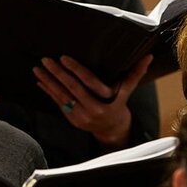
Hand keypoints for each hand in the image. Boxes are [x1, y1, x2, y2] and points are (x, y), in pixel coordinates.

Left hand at [33, 55, 151, 148]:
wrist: (111, 129)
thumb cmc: (119, 105)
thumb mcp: (127, 91)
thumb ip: (135, 73)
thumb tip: (148, 57)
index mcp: (106, 100)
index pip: (88, 82)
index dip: (76, 70)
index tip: (64, 58)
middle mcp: (92, 110)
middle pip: (72, 89)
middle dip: (57, 73)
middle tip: (46, 60)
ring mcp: (80, 116)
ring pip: (61, 96)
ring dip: (48, 82)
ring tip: (38, 68)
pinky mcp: (72, 120)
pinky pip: (58, 104)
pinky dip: (48, 92)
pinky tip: (40, 81)